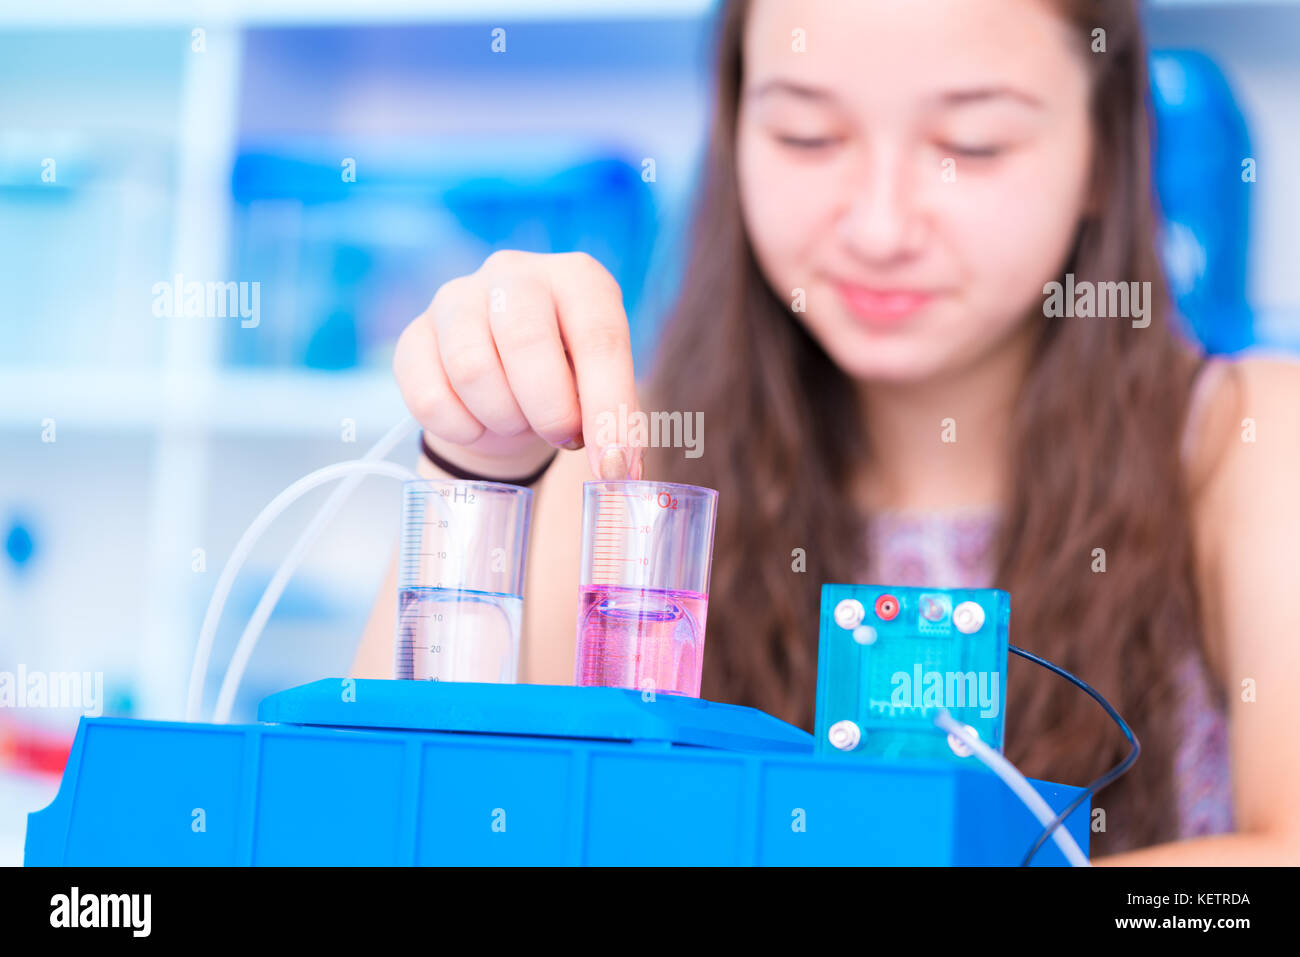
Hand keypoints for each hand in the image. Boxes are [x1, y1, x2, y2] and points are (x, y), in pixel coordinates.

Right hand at [394, 250, 642, 479]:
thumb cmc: (563, 381)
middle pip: (525, 341)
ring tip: (519, 420)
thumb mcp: (598, 388)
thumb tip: (618, 470)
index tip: (613, 466)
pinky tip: (479, 423)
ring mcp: (457, 298)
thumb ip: (612, 420)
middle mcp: (515, 274)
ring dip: (504, 418)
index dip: (609, 408)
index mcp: (578, 278)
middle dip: (549, 410)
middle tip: (562, 437)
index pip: (599, 337)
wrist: (503, 384)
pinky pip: (429, 397)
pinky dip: (461, 428)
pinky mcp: (414, 335)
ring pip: (471, 369)